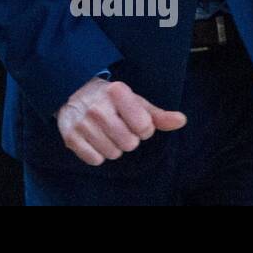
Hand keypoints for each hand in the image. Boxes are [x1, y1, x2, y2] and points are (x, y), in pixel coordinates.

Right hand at [56, 77, 186, 165]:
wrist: (72, 92)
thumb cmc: (110, 99)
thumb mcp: (135, 101)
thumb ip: (158, 115)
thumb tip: (182, 120)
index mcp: (116, 92)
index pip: (145, 127)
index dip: (142, 128)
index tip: (132, 119)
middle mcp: (98, 107)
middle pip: (129, 144)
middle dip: (127, 139)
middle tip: (117, 126)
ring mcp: (82, 123)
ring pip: (113, 154)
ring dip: (112, 146)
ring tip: (104, 131)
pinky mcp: (70, 136)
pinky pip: (95, 160)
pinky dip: (97, 153)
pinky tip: (92, 139)